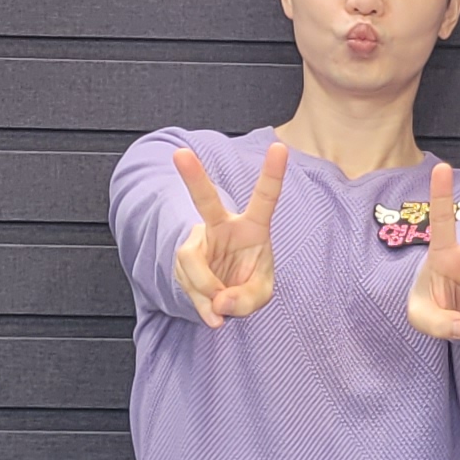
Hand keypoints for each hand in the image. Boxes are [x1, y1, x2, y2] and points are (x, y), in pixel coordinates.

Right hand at [169, 141, 288, 327]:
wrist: (221, 297)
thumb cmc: (248, 284)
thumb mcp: (260, 295)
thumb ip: (247, 299)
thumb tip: (219, 300)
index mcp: (252, 226)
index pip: (265, 198)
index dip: (272, 173)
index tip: (280, 146)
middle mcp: (222, 226)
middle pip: (206, 200)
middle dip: (193, 177)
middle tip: (180, 153)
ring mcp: (199, 241)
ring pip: (192, 260)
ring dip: (207, 288)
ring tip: (221, 306)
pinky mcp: (183, 259)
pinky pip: (186, 280)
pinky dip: (201, 304)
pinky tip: (212, 313)